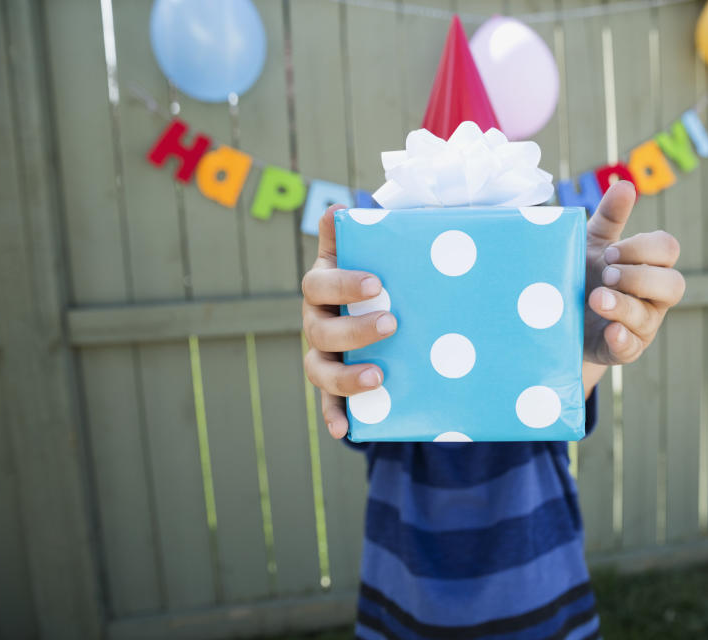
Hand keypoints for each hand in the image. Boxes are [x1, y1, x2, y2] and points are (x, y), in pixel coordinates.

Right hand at [302, 205, 396, 438]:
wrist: (386, 310)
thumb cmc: (379, 275)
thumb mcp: (374, 253)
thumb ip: (362, 233)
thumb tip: (339, 209)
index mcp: (322, 286)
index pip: (319, 283)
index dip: (343, 283)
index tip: (375, 283)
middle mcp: (315, 321)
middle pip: (320, 329)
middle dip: (354, 329)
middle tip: (391, 324)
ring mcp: (322, 355)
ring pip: (319, 369)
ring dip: (344, 377)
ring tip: (376, 377)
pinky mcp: (334, 386)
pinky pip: (327, 404)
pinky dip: (332, 417)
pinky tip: (344, 431)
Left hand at [583, 181, 684, 364]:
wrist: (556, 318)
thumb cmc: (582, 273)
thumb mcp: (591, 244)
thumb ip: (609, 217)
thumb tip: (626, 185)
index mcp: (651, 265)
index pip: (667, 250)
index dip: (642, 248)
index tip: (609, 252)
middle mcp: (654, 296)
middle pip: (673, 284)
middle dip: (640, 276)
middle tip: (605, 274)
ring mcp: (642, 326)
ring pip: (649, 317)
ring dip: (623, 305)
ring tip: (595, 298)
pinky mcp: (622, 350)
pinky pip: (632, 348)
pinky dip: (622, 339)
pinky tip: (609, 331)